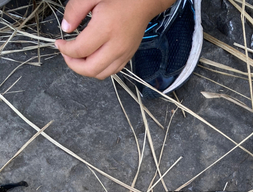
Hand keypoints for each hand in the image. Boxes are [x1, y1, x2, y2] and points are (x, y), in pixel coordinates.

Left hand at [55, 0, 174, 79]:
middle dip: (73, 65)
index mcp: (105, 29)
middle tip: (66, 54)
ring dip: (86, 70)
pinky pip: (111, 71)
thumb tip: (65, 28)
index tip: (59, 44)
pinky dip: (98, 69)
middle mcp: (116, 46)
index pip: (80, 50)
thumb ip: (75, 11)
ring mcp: (123, 54)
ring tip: (78, 58)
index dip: (65, 50)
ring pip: (101, 74)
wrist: (143, 2)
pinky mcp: (127, 57)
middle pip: (90, 69)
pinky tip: (92, 58)